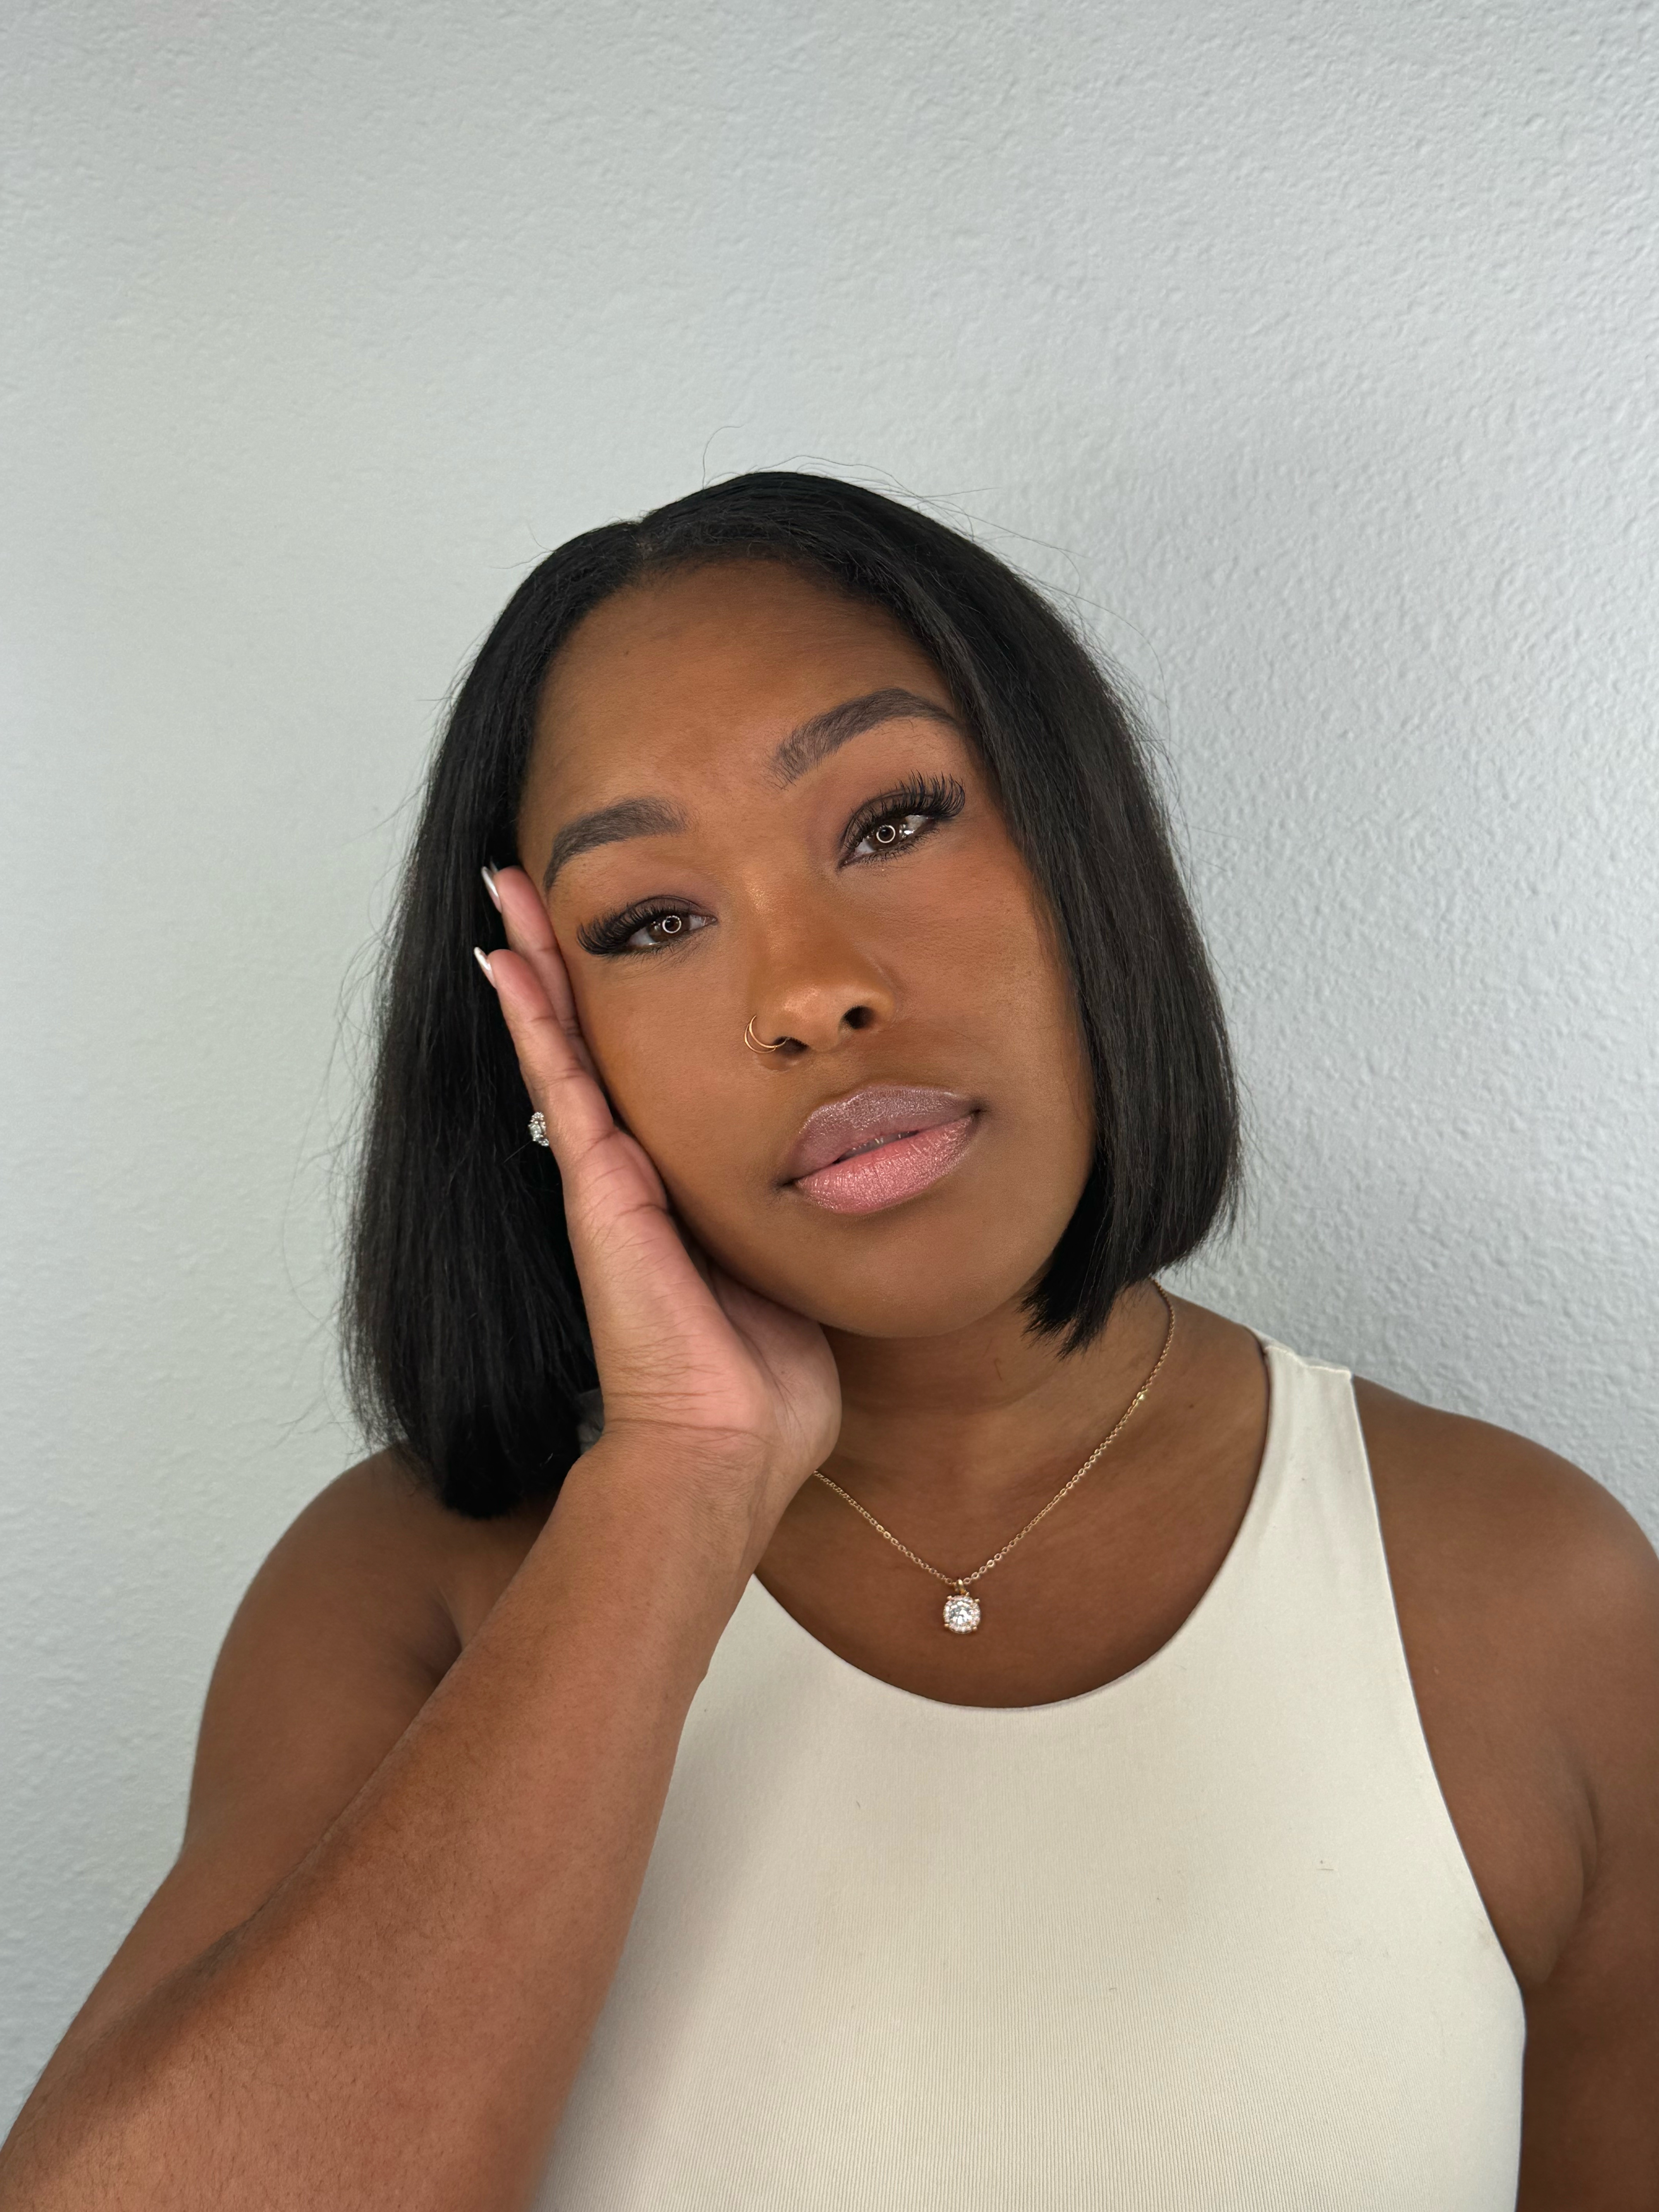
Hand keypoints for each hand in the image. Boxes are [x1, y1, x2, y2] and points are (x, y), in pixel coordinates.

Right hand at [476, 865, 839, 1536]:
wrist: (729, 1448)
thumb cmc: (764, 1381)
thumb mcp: (789, 1270)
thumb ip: (791, 1221)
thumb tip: (841, 1184)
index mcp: (678, 1191)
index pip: (639, 1076)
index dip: (615, 1010)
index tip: (611, 937)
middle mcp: (631, 1176)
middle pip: (587, 1045)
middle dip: (561, 962)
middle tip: (532, 883)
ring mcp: (606, 1181)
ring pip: (562, 1048)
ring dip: (535, 966)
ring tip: (508, 889)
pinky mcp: (599, 1193)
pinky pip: (560, 1085)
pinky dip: (533, 1019)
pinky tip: (508, 959)